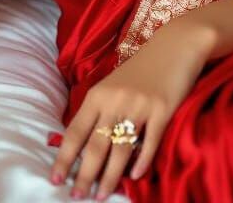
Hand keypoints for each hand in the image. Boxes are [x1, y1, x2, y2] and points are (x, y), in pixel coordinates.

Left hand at [50, 18, 216, 199]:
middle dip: (85, 175)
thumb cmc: (143, 67)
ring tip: (102, 195)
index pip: (75, 131)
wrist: (176, 44)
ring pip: (120, 150)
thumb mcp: (113, 84)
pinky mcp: (162, 110)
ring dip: (110, 177)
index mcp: (98, 94)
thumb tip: (84, 144)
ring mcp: (139, 105)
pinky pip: (149, 143)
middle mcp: (115, 100)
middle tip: (77, 197)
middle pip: (96, 146)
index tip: (55, 179)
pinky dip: (141, 163)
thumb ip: (100, 109)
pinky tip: (134, 177)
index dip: (64, 157)